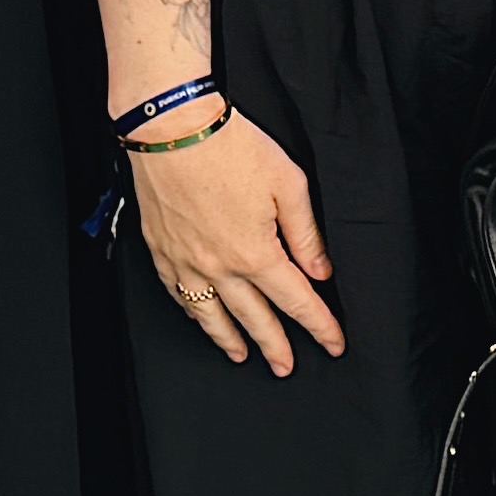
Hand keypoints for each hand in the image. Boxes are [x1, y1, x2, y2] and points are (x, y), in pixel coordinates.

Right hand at [131, 110, 343, 373]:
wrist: (171, 128)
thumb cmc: (230, 147)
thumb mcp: (288, 184)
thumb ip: (306, 233)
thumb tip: (321, 269)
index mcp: (256, 253)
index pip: (297, 301)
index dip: (319, 326)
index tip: (333, 343)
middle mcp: (219, 267)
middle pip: (255, 319)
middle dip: (276, 347)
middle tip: (286, 367)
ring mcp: (186, 262)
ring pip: (211, 316)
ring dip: (230, 339)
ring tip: (242, 355)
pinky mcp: (162, 251)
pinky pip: (179, 296)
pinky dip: (194, 314)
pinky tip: (202, 319)